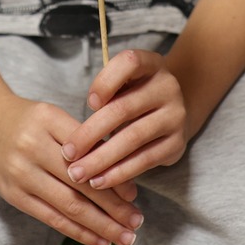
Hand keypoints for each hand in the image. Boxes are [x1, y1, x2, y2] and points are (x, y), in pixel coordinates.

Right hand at [0, 93, 142, 244]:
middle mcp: (32, 147)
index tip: (135, 195)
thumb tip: (121, 177)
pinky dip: (77, 232)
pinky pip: (51, 218)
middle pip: (80, 184)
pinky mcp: (13, 195)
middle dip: (113, 208)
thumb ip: (83, 141)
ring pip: (68, 206)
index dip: (113, 177)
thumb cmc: (27, 120)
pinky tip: (99, 241)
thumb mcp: (53, 117)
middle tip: (137, 222)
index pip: (88, 154)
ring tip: (125, 237)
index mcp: (48, 121)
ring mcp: (20, 173)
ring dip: (100, 226)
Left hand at [61, 48, 187, 190]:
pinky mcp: (177, 143)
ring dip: (101, 159)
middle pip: (124, 109)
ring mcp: (175, 115)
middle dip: (90, 134)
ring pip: (132, 138)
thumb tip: (74, 134)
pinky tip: (99, 181)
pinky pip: (144, 159)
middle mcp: (167, 87)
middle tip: (67, 154)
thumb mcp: (123, 84)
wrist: (173, 111)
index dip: (106, 81)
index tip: (88, 102)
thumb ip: (105, 95)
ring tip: (78, 173)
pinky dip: (119, 173)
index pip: (129, 63)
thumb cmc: (134, 96)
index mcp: (151, 64)